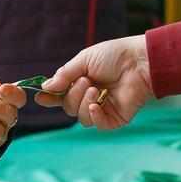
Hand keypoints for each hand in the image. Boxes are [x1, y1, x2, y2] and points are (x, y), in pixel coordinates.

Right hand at [36, 35, 151, 129]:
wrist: (140, 62)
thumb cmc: (114, 56)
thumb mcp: (84, 60)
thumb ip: (65, 75)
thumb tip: (46, 87)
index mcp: (80, 82)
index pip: (60, 95)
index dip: (49, 98)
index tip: (40, 98)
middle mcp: (88, 97)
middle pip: (68, 107)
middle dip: (73, 95)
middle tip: (87, 81)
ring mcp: (101, 108)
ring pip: (80, 117)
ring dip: (83, 103)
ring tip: (96, 89)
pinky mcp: (114, 118)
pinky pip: (97, 125)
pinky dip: (94, 116)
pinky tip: (96, 105)